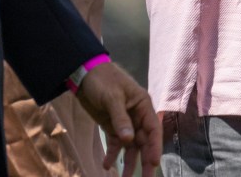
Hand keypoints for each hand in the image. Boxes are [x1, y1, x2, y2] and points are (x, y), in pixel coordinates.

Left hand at [76, 62, 160, 176]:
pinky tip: (107, 165)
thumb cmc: (103, 80)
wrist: (85, 75)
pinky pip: (116, 144)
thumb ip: (120, 119)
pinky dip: (113, 155)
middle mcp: (137, 116)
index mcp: (142, 105)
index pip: (153, 128)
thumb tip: (129, 140)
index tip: (154, 163)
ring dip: (128, 162)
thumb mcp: (112, 97)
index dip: (155, 146)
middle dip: (145, 160)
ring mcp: (125, 123)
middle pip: (144, 141)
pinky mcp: (112, 127)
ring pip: (131, 147)